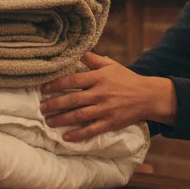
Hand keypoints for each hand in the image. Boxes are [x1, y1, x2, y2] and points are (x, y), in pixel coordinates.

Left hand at [39, 52, 176, 141]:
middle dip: (54, 105)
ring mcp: (105, 110)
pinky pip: (91, 130)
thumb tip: (78, 51)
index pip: (72, 81)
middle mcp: (100, 94)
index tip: (43, 89)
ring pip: (78, 116)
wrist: (148, 96)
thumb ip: (93, 60)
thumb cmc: (127, 79)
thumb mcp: (111, 66)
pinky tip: (65, 136)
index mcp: (98, 78)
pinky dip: (77, 134)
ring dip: (61, 119)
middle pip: (72, 100)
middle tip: (41, 108)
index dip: (55, 85)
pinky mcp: (110, 123)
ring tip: (48, 121)